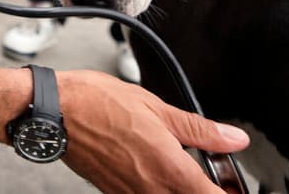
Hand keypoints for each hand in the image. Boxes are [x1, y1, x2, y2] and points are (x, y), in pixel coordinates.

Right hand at [58, 70, 248, 193]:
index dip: (229, 192)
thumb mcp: (156, 107)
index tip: (232, 183)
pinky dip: (158, 189)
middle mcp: (153, 190)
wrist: (54, 112)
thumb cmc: (97, 103)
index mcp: (170, 168)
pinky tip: (155, 170)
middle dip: (206, 191)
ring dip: (181, 190)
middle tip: (213, 175)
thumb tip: (234, 139)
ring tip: (182, 170)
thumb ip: (199, 130)